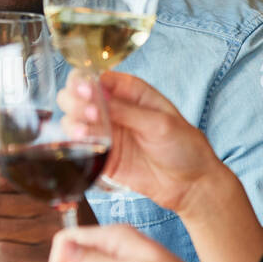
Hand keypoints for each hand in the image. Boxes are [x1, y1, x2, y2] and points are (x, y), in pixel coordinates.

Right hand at [59, 71, 221, 216]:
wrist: (190, 184)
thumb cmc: (184, 146)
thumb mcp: (160, 124)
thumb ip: (128, 111)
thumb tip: (97, 98)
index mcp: (129, 91)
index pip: (96, 77)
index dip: (84, 82)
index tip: (86, 92)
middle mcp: (112, 109)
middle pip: (77, 96)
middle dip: (75, 101)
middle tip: (88, 113)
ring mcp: (105, 133)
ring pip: (72, 121)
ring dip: (72, 123)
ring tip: (84, 133)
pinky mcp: (100, 156)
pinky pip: (78, 148)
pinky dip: (73, 145)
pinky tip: (80, 144)